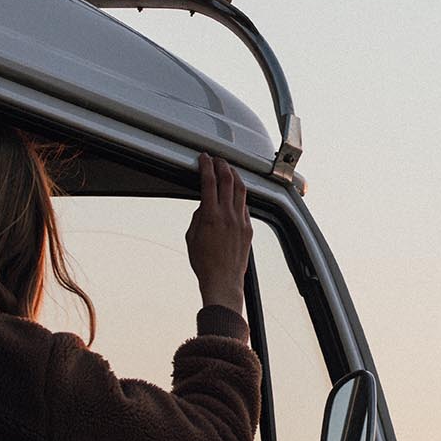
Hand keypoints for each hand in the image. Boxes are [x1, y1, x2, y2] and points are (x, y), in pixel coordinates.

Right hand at [185, 154, 251, 312]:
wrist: (223, 281)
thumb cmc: (204, 263)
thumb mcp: (191, 237)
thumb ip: (198, 217)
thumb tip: (204, 205)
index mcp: (211, 216)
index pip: (209, 182)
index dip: (206, 166)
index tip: (204, 158)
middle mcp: (228, 215)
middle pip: (228, 180)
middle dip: (222, 165)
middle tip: (217, 160)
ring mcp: (241, 221)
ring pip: (241, 189)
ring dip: (234, 176)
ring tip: (229, 170)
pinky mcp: (248, 228)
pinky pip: (245, 206)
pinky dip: (239, 196)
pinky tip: (235, 194)